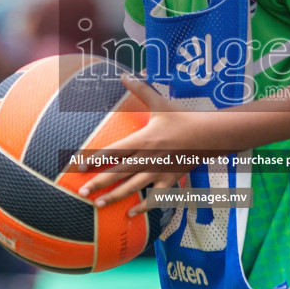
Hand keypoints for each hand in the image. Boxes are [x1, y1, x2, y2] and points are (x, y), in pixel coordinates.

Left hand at [77, 74, 200, 217]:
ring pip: (133, 187)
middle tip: (81, 193)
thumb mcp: (160, 103)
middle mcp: (148, 158)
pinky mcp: (170, 180)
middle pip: (118, 172)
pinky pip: (155, 197)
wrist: (210, 135)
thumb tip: (124, 74)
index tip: (79, 166)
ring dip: (115, 197)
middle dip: (99, 183)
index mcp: (143, 139)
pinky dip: (143, 206)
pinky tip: (131, 214)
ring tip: (98, 204)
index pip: (113, 151)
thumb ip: (141, 89)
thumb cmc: (184, 118)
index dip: (94, 159)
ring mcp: (159, 171)